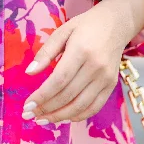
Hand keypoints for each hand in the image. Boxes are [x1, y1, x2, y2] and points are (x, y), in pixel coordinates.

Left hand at [21, 0, 131, 124]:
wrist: (116, 24)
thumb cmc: (85, 26)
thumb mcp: (62, 32)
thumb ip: (46, 52)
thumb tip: (29, 72)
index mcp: (81, 50)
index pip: (59, 80)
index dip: (42, 95)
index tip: (28, 105)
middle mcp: (96, 67)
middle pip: (68, 95)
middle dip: (46, 108)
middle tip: (29, 114)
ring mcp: (106, 78)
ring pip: (80, 106)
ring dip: (59, 116)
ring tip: (42, 119)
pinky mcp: (111, 85)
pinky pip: (94, 107)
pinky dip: (77, 116)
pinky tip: (62, 117)